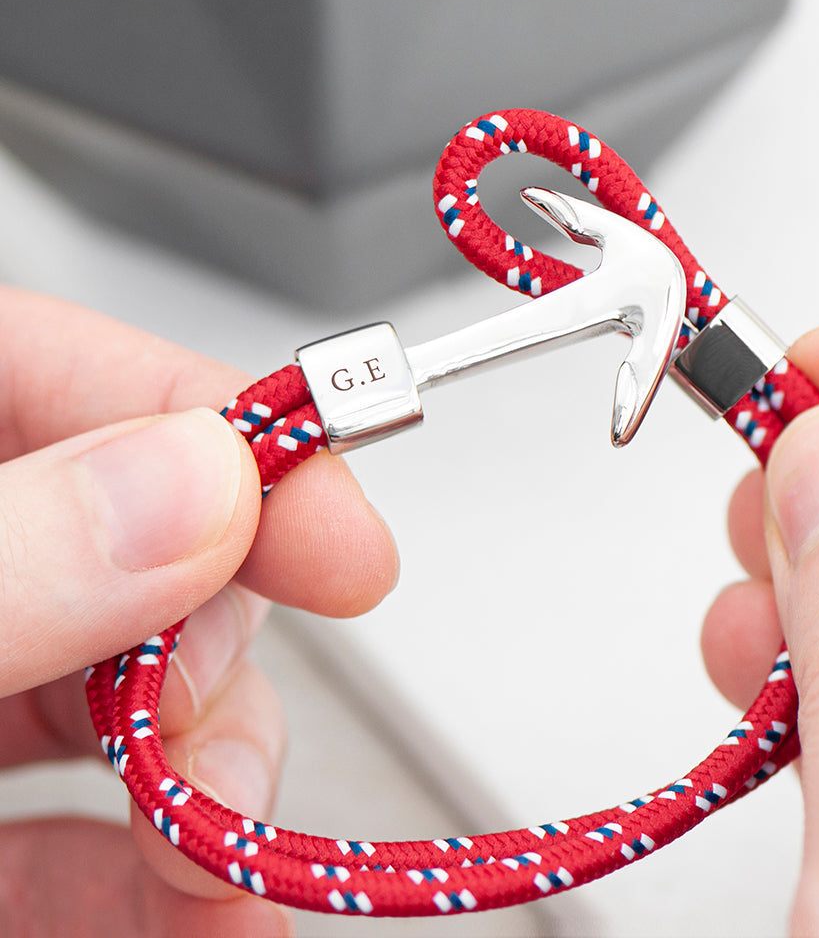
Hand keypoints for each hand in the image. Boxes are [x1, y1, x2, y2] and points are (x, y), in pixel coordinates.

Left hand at [0, 288, 398, 935]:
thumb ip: (4, 556)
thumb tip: (195, 487)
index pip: (65, 377)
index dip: (223, 427)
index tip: (342, 528)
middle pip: (137, 544)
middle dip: (218, 631)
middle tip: (221, 714)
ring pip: (133, 697)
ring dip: (218, 773)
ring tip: (234, 845)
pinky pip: (85, 844)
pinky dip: (166, 886)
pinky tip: (210, 911)